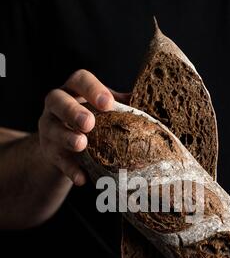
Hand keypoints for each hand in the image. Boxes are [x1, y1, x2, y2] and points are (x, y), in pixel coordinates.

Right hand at [39, 69, 130, 185]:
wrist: (66, 146)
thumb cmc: (94, 121)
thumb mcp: (106, 111)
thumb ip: (124, 106)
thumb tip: (153, 106)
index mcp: (75, 89)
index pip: (80, 79)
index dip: (92, 89)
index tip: (108, 103)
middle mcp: (57, 104)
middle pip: (57, 100)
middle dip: (72, 111)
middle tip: (89, 123)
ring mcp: (48, 127)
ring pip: (51, 128)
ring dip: (66, 137)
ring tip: (82, 145)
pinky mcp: (48, 151)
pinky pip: (56, 160)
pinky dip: (69, 169)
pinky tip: (81, 178)